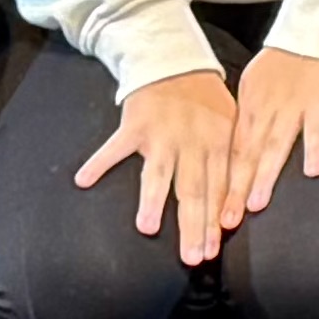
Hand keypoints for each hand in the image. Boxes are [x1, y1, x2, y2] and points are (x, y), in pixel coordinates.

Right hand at [78, 67, 248, 266]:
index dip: (217, 220)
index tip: (213, 249)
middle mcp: (192, 142)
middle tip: (192, 257)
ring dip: (153, 200)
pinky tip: (83, 180)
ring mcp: (162, 135)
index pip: (220, 188)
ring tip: (148, 228)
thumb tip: (235, 204)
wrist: (174, 61)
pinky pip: (114, 147)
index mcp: (218, 143)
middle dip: (193, 226)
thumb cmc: (205, 100)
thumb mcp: (230, 124)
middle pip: (193, 190)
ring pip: (159, 173)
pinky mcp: (135, 125)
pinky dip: (99, 162)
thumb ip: (231, 160)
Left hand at [228, 47, 318, 219]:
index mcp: (248, 109)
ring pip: (275, 146)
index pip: (230, 152)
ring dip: (265, 175)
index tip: (211, 212)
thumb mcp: (251, 87)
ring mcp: (293, 108)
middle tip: (226, 221)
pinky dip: (314, 148)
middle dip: (235, 190)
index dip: (221, 182)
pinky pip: (317, 129)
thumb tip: (229, 151)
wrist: (312, 31)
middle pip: (247, 156)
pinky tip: (312, 171)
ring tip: (255, 204)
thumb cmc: (281, 63)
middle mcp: (266, 112)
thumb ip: (244, 119)